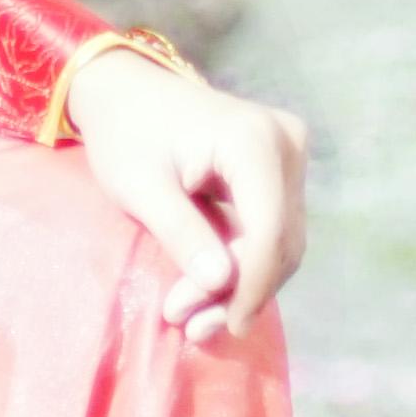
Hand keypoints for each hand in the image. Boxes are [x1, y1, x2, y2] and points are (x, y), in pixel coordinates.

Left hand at [63, 53, 307, 345]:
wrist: (126, 90)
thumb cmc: (126, 134)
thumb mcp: (141, 189)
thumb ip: (182, 233)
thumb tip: (222, 283)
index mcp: (253, 141)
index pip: (268, 232)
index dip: (246, 287)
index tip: (210, 326)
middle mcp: (285, 142)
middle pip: (280, 241)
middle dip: (239, 291)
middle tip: (192, 326)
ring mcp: (289, 152)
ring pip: (282, 241)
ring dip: (244, 284)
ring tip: (195, 316)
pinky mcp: (281, 166)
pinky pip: (274, 227)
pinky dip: (245, 262)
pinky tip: (210, 288)